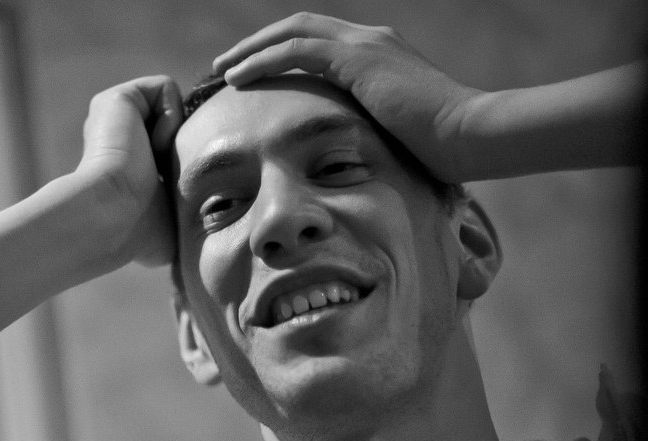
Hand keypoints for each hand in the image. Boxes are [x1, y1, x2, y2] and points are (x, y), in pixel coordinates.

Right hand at [75, 75, 182, 266]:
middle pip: (177, 125)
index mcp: (128, 167)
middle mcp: (119, 138)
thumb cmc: (136, 235)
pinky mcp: (117, 98)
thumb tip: (206, 244)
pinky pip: (164, 87)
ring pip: (172, 106)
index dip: (188, 163)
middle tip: (172, 173)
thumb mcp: (170, 229)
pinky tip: (152, 143)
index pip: (172, 152)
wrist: (111, 217)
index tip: (181, 186)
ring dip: (175, 133)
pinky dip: (170, 114)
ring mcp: (116, 117)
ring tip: (155, 161)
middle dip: (186, 144)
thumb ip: (187, 220)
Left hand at [212, 13, 481, 182]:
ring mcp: (365, 44)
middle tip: (226, 65)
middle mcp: (370, 40)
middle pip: (300, 28)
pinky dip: (263, 60)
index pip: (319, 43)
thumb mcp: (394, 135)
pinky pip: (296, 50)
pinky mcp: (358, 58)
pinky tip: (237, 77)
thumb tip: (349, 162)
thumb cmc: (440, 151)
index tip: (254, 74)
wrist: (469, 137)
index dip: (283, 53)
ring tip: (221, 70)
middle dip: (260, 44)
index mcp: (378, 54)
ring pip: (292, 32)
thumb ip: (368, 132)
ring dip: (252, 49)